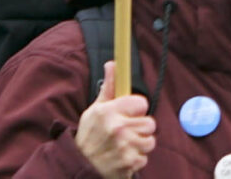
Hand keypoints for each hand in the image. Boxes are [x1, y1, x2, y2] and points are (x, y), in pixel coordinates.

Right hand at [77, 64, 155, 178]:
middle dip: (140, 128)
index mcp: (109, 112)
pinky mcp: (130, 164)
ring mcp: (125, 147)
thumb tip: (113, 63)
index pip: (142, 103)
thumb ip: (109, 88)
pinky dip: (135, 159)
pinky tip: (122, 157)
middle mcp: (118, 128)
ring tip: (124, 145)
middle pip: (150, 123)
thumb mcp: (95, 110)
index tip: (128, 114)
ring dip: (140, 144)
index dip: (136, 109)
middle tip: (125, 132)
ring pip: (150, 141)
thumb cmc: (89, 136)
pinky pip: (145, 158)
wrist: (80, 167)